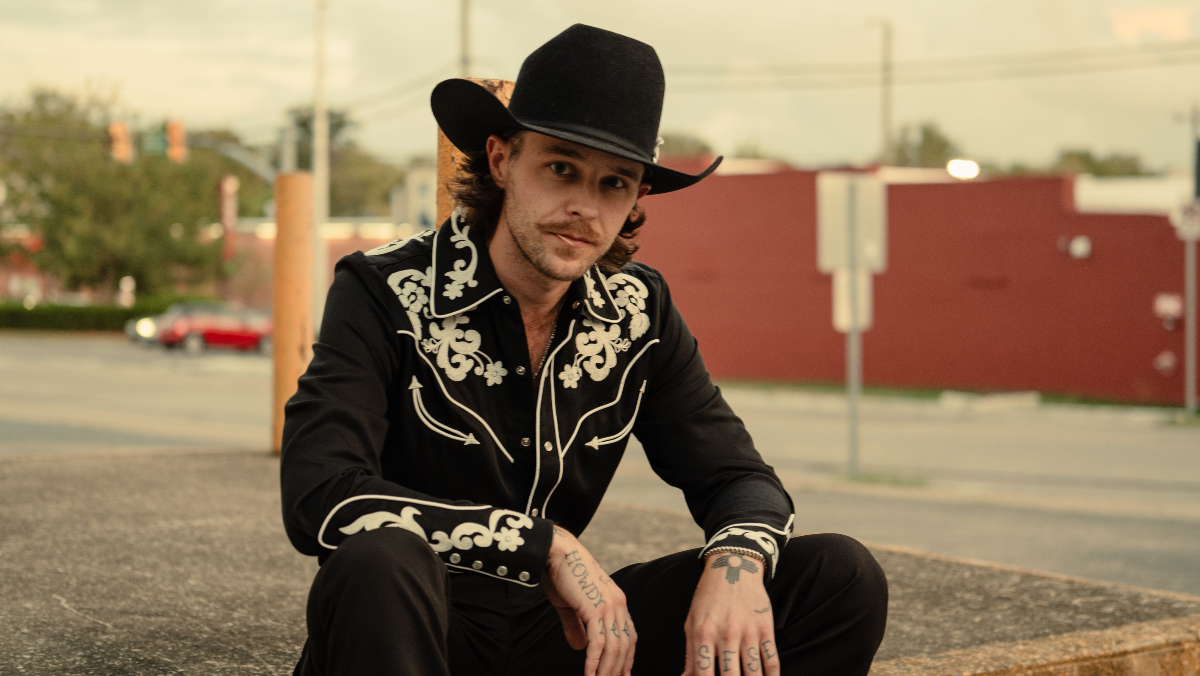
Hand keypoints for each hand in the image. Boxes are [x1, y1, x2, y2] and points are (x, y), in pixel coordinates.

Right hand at [543, 526, 636, 675]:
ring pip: (613, 648)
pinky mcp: (595, 609)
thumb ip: (577, 627)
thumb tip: (579, 647)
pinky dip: (593, 663)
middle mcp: (618, 605)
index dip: (627, 657)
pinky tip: (589, 675)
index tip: (623, 674)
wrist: (557, 552)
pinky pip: (598, 644)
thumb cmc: (562, 575)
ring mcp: (609, 607)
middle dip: (619, 669)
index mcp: (617, 602)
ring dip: (607, 671)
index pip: (629, 636)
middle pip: (625, 645)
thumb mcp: (571, 605)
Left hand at [682, 552, 778, 675]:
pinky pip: (771, 660)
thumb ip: (690, 655)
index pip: (704, 674)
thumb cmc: (707, 599)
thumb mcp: (691, 623)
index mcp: (702, 635)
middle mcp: (726, 635)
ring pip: (753, 673)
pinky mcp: (765, 629)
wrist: (732, 566)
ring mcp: (748, 632)